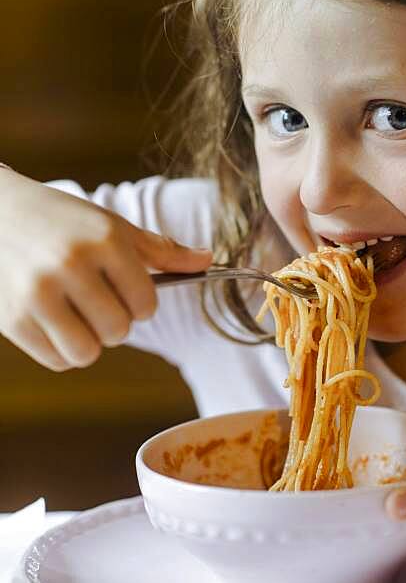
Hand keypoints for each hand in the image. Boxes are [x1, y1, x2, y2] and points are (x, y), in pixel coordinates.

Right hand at [0, 168, 211, 370]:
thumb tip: (208, 261)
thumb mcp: (112, 227)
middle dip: (114, 323)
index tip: (122, 289)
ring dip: (89, 342)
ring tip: (77, 316)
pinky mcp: (12, 318)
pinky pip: (57, 360)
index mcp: (104, 239)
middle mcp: (71, 264)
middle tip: (96, 302)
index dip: (140, 303)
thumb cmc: (62, 222)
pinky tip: (53, 322)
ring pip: (88, 353)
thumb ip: (161, 250)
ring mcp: (37, 293)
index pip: (146, 303)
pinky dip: (61, 351)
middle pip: (119, 331)